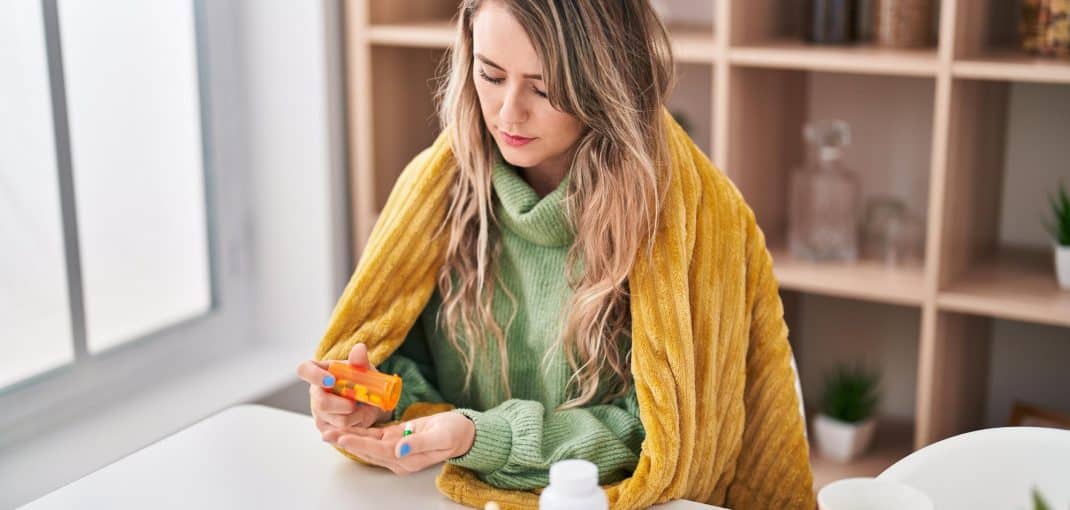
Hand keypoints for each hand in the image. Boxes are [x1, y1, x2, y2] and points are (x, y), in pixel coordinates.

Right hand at [296, 343, 392, 439]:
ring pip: (337, 419)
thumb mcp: (363, 369)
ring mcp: (318, 411)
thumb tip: (359, 349)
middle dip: (344, 404)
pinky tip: (360, 417)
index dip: (314, 375)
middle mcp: (315, 392)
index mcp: (319, 371)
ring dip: (356, 415)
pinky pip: (343, 430)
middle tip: (357, 401)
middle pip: (322, 402)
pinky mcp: (326, 427)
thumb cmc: (360, 381)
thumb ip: (360, 360)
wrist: (368, 401)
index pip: (304, 369)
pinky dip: (357, 424)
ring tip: (365, 408)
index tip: (331, 380)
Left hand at [322, 411, 475, 474]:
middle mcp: (399, 457)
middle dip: (346, 441)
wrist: (463, 433)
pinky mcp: (396, 440)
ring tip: (330, 430)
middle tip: (326, 432)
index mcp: (408, 458)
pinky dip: (360, 432)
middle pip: (367, 449)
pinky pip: (374, 438)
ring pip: (368, 444)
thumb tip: (400, 449)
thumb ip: (420, 443)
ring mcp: (396, 450)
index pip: (378, 450)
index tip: (342, 436)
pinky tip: (348, 426)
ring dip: (349, 437)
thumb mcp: (440, 436)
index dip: (359, 443)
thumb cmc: (454, 432)